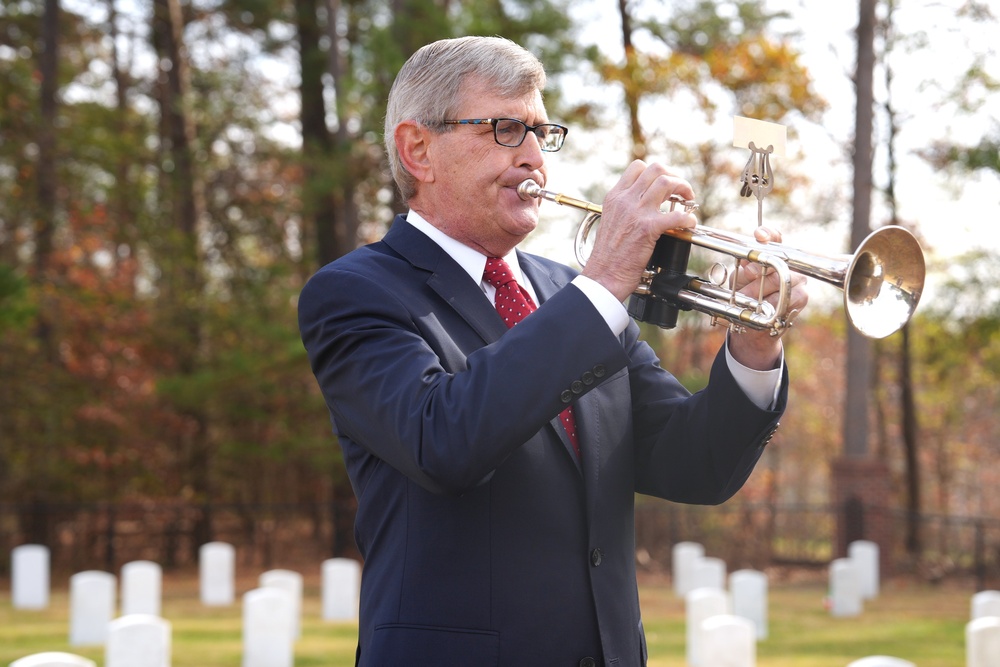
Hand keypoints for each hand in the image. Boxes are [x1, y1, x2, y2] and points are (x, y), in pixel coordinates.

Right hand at [580, 160, 697, 301]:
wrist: (604, 275)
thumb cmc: (608, 255)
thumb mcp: (611, 221)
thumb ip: (625, 208)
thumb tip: (645, 203)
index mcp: (615, 197)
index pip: (638, 167)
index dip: (657, 173)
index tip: (665, 185)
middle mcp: (625, 200)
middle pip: (656, 169)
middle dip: (674, 177)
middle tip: (681, 191)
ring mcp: (637, 212)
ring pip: (667, 182)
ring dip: (684, 189)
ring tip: (688, 201)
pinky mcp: (648, 228)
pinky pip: (677, 215)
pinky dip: (688, 219)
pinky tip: (689, 225)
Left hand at [727, 226, 809, 369]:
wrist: (752, 323)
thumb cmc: (746, 296)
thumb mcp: (739, 281)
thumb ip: (744, 271)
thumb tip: (752, 267)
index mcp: (773, 255)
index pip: (774, 238)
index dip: (768, 234)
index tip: (759, 235)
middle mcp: (789, 264)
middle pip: (776, 262)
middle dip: (756, 274)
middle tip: (745, 286)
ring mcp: (798, 278)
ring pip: (779, 281)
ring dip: (759, 293)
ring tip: (747, 301)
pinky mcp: (803, 295)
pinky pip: (786, 297)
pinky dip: (771, 303)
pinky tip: (764, 308)